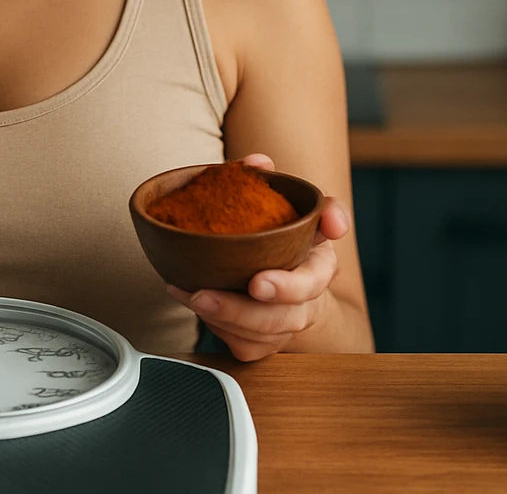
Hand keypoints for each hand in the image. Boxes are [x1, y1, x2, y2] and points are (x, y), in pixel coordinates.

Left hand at [166, 153, 349, 361]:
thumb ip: (275, 181)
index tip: (257, 282)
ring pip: (259, 336)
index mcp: (318, 265)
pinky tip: (190, 300)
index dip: (289, 285)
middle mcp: (306, 302)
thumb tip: (259, 162)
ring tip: (188, 293)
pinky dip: (215, 326)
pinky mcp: (262, 343)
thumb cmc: (284, 239)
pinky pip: (241, 345)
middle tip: (206, 296)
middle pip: (285, 317)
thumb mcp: (288, 206)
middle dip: (243, 311)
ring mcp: (285, 327)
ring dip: (220, 317)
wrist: (286, 277)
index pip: (316, 278)